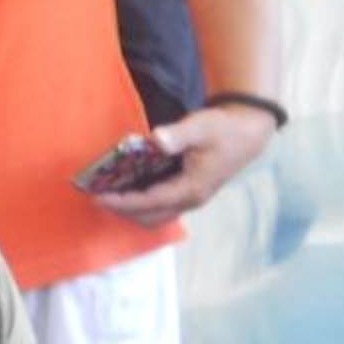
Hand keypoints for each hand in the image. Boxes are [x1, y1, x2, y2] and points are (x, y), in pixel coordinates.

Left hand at [85, 102, 277, 225]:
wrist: (246, 133)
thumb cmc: (222, 129)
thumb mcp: (200, 127)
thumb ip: (178, 135)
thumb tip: (156, 139)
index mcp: (192, 188)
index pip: (150, 202)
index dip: (123, 201)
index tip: (98, 196)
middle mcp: (190, 200)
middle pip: (150, 217)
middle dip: (123, 209)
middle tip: (97, 194)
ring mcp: (190, 199)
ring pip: (155, 216)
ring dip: (131, 209)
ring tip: (108, 193)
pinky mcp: (188, 193)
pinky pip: (160, 207)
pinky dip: (141, 203)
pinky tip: (126, 187)